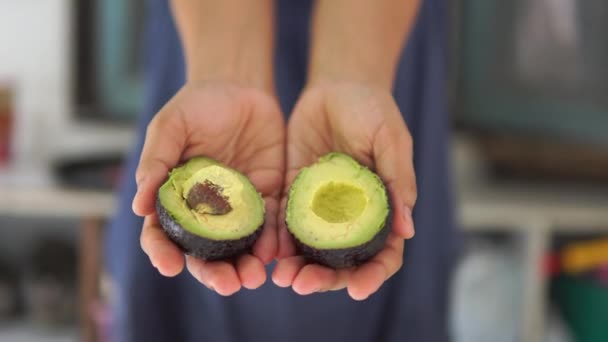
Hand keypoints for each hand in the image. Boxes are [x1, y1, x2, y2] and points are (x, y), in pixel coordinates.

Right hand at [133, 82, 284, 295]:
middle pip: (205, 252)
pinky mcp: (269, 196)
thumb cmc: (196, 105)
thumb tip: (138, 205)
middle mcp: (207, 211)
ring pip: (240, 247)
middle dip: (213, 272)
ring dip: (246, 266)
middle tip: (226, 284)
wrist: (240, 86)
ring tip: (253, 278)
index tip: (169, 265)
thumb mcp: (170, 126)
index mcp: (175, 199)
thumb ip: (156, 162)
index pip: (163, 234)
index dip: (163, 253)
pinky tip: (276, 253)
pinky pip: (272, 224)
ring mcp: (240, 207)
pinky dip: (273, 241)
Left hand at [272, 82, 415, 299]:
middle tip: (304, 285)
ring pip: (312, 250)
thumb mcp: (391, 141)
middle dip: (326, 279)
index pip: (383, 253)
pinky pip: (286, 223)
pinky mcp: (295, 193)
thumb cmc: (374, 110)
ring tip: (282, 278)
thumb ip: (398, 183)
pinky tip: (267, 252)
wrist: (337, 86)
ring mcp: (321, 207)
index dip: (374, 274)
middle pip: (343, 261)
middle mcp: (351, 216)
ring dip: (299, 267)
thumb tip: (406, 231)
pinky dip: (278, 240)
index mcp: (382, 209)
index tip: (358, 289)